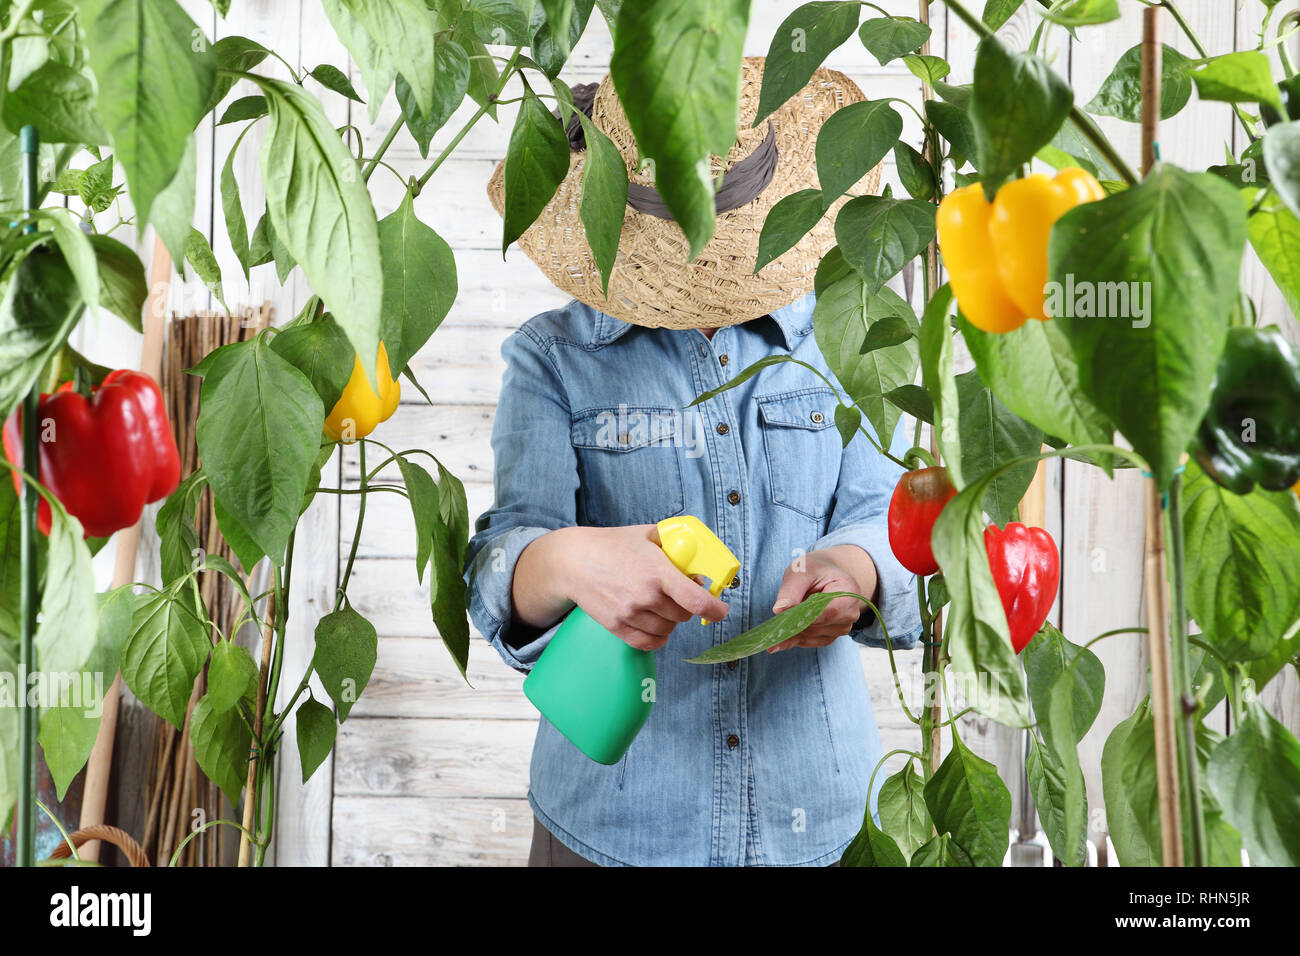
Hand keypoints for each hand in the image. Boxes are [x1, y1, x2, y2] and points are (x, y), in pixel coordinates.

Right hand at [517, 524, 730, 650]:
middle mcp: (645, 596)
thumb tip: (699, 559)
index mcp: (657, 572)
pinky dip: (658, 637)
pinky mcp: (616, 626)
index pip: (697, 601)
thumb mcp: (647, 535)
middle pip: (684, 616)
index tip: (721, 609)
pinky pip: (649, 643)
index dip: (716, 609)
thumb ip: (675, 545)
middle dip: (688, 607)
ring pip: (667, 630)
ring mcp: (629, 614)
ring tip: (662, 605)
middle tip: (681, 595)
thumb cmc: (611, 545)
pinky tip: (656, 624)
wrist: (573, 561)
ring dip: (671, 621)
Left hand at [766, 545, 877, 652]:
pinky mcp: (829, 636)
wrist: (822, 574)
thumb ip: (791, 590)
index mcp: (849, 591)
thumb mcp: (801, 572)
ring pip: (812, 636)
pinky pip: (809, 641)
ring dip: (792, 633)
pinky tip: (775, 643)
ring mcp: (841, 627)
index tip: (783, 620)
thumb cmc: (814, 569)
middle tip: (771, 628)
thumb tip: (779, 610)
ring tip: (774, 630)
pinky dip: (792, 640)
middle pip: (820, 626)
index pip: (830, 611)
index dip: (807, 617)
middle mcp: (850, 613)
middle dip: (795, 625)